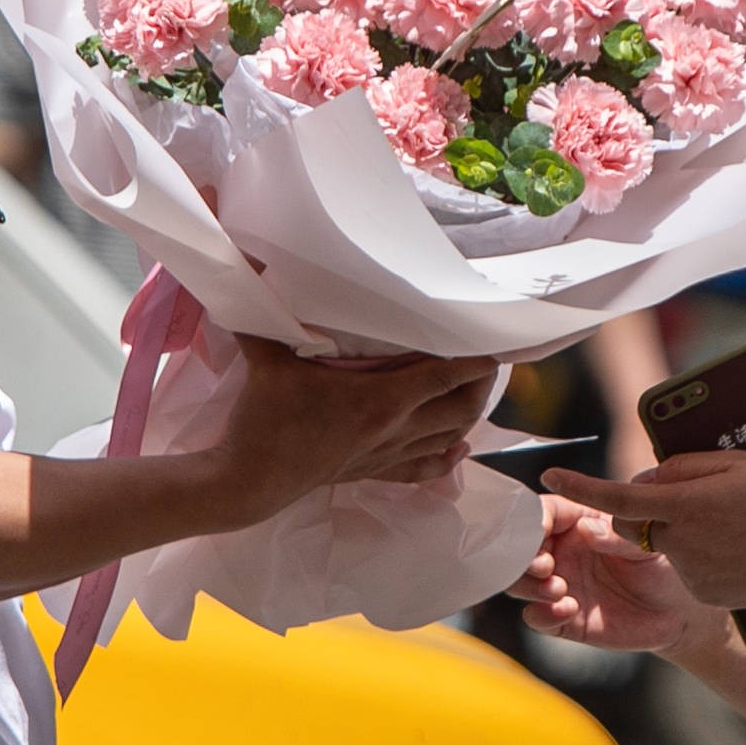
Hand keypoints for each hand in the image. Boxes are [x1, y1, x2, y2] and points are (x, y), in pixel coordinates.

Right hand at [214, 338, 498, 514]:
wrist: (251, 482)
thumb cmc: (264, 421)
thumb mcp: (269, 360)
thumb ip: (267, 314)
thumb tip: (250, 262)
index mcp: (381, 399)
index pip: (445, 376)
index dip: (476, 359)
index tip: (494, 340)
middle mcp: (396, 429)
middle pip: (460, 408)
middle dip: (480, 384)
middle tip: (486, 359)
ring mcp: (388, 455)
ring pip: (448, 437)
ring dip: (469, 414)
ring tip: (477, 390)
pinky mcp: (375, 473)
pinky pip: (423, 469)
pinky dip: (447, 458)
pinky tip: (460, 449)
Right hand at [514, 498, 722, 654]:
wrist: (675, 611)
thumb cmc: (661, 566)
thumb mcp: (648, 544)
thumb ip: (619, 536)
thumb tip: (586, 530)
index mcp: (577, 523)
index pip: (543, 512)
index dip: (534, 518)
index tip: (540, 529)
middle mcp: (561, 551)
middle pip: (520, 548)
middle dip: (524, 555)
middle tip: (547, 565)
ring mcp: (559, 585)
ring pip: (519, 581)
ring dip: (529, 584)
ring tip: (559, 589)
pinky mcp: (563, 618)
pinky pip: (536, 617)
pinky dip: (542, 614)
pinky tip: (569, 609)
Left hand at [537, 448, 745, 613]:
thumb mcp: (735, 464)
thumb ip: (682, 467)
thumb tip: (649, 477)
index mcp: (684, 506)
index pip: (617, 495)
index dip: (579, 485)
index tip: (550, 476)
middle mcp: (680, 542)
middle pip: (635, 521)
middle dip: (643, 507)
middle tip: (683, 495)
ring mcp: (692, 572)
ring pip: (665, 544)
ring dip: (681, 531)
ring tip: (729, 523)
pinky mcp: (706, 592)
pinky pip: (689, 567)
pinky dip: (702, 555)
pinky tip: (737, 547)